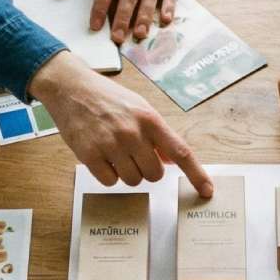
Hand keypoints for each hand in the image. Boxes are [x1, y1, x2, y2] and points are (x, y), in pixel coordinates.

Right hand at [31, 54, 210, 193]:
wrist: (71, 88)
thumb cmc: (108, 98)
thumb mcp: (139, 108)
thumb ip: (157, 134)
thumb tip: (173, 159)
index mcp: (150, 119)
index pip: (180, 152)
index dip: (196, 174)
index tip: (208, 191)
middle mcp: (133, 132)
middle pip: (155, 175)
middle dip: (147, 170)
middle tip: (133, 155)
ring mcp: (111, 144)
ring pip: (133, 181)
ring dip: (126, 173)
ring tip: (114, 152)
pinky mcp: (90, 155)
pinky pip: (110, 182)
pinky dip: (108, 175)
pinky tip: (101, 157)